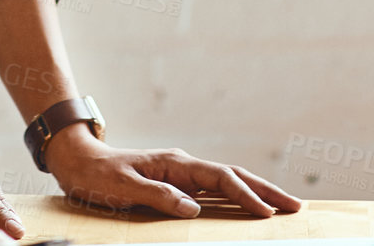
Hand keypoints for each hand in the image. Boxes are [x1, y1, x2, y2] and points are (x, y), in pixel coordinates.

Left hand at [44, 124, 303, 217]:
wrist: (78, 162)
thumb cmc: (98, 176)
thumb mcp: (124, 187)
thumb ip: (159, 196)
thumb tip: (194, 209)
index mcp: (175, 163)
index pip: (220, 178)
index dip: (245, 195)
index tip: (267, 213)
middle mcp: (183, 166)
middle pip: (233, 176)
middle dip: (265, 190)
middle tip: (295, 206)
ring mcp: (182, 174)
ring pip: (227, 183)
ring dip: (255, 193)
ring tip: (282, 207)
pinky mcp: (177, 185)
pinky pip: (213, 192)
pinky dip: (235, 198)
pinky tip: (247, 208)